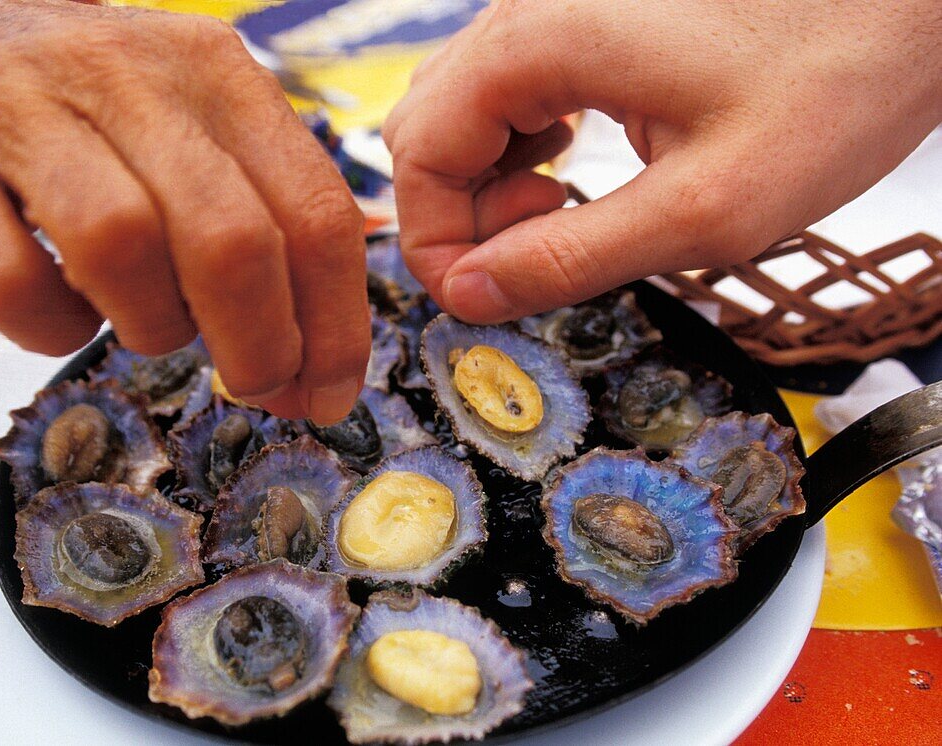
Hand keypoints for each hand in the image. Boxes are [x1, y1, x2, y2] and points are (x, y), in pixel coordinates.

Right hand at [0, 0, 369, 423]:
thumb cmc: (96, 110)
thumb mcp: (198, 131)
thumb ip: (264, 222)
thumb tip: (312, 363)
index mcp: (216, 71)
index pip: (314, 211)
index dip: (335, 326)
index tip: (328, 393)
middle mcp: (125, 74)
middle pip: (229, 239)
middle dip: (259, 344)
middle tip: (255, 383)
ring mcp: (17, 105)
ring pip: (121, 249)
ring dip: (151, 325)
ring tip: (144, 321)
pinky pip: (9, 283)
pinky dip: (50, 327)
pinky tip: (60, 310)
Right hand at [384, 0, 941, 322]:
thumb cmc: (836, 83)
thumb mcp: (702, 209)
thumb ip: (570, 257)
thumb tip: (473, 294)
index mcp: (539, 43)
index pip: (418, 155)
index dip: (434, 244)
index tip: (480, 298)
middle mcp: (531, 9)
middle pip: (427, 127)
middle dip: (456, 211)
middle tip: (528, 256)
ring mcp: (558, 6)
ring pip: (464, 107)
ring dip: (488, 179)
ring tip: (563, 212)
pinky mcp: (591, 16)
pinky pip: (513, 87)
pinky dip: (520, 144)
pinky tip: (576, 166)